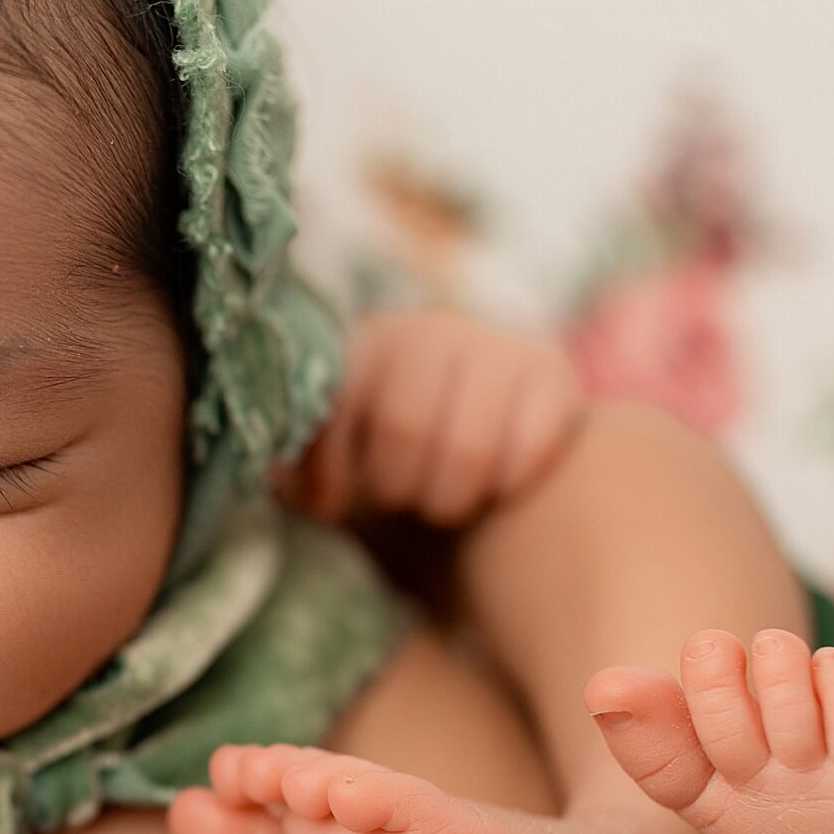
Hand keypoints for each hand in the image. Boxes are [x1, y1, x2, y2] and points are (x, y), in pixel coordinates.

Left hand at [276, 309, 586, 528]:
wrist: (492, 454)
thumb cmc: (394, 467)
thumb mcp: (339, 464)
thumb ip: (302, 467)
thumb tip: (281, 484)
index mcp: (365, 344)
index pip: (332, 404)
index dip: (328, 469)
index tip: (332, 505)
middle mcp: (429, 328)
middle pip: (404, 426)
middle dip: (396, 487)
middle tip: (402, 501)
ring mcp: (496, 345)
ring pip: (467, 450)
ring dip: (450, 498)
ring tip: (445, 503)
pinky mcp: (552, 373)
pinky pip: (527, 449)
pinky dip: (508, 486)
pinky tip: (500, 489)